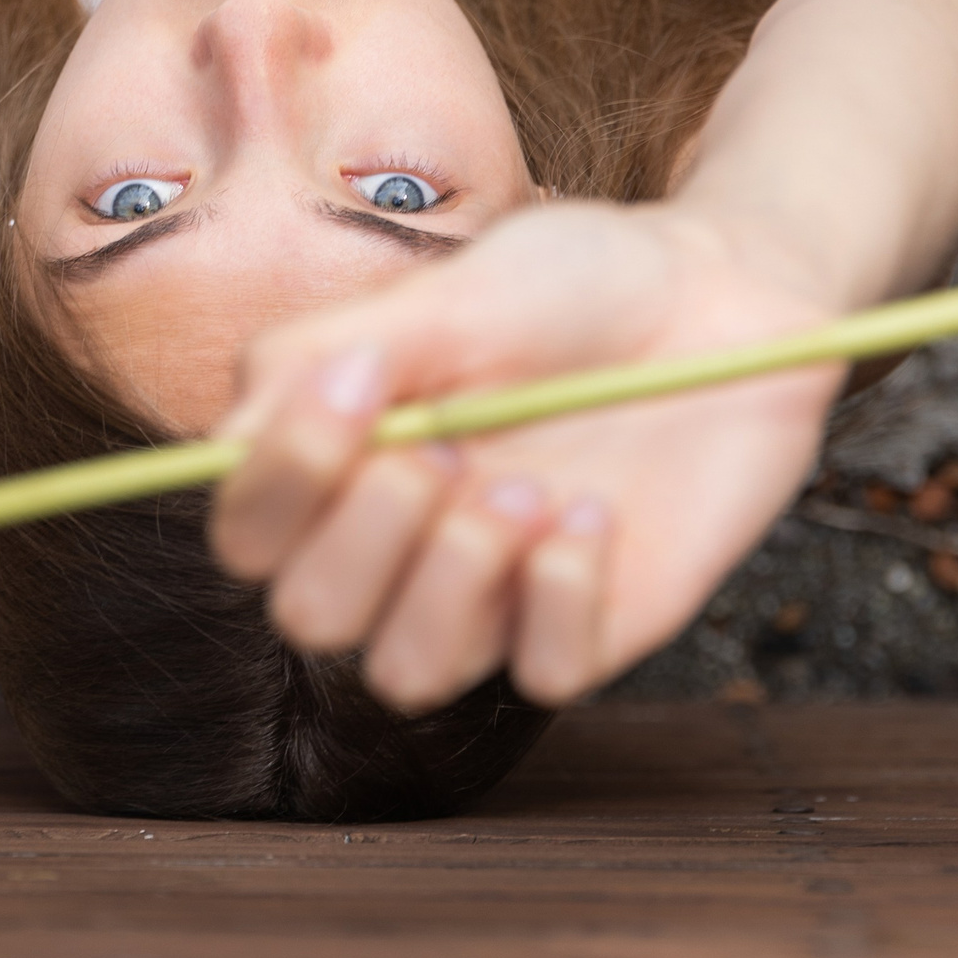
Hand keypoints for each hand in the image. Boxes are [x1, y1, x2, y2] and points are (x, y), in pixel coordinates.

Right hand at [209, 201, 843, 710]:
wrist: (725, 298)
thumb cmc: (576, 283)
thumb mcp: (449, 287)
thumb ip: (325, 352)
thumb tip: (232, 432)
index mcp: (344, 461)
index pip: (246, 531)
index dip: (280, 479)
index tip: (360, 382)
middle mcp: (398, 544)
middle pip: (308, 615)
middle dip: (366, 535)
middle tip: (447, 448)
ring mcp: (489, 596)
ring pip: (403, 671)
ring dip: (455, 577)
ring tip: (528, 488)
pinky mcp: (585, 627)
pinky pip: (536, 674)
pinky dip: (559, 595)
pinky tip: (592, 514)